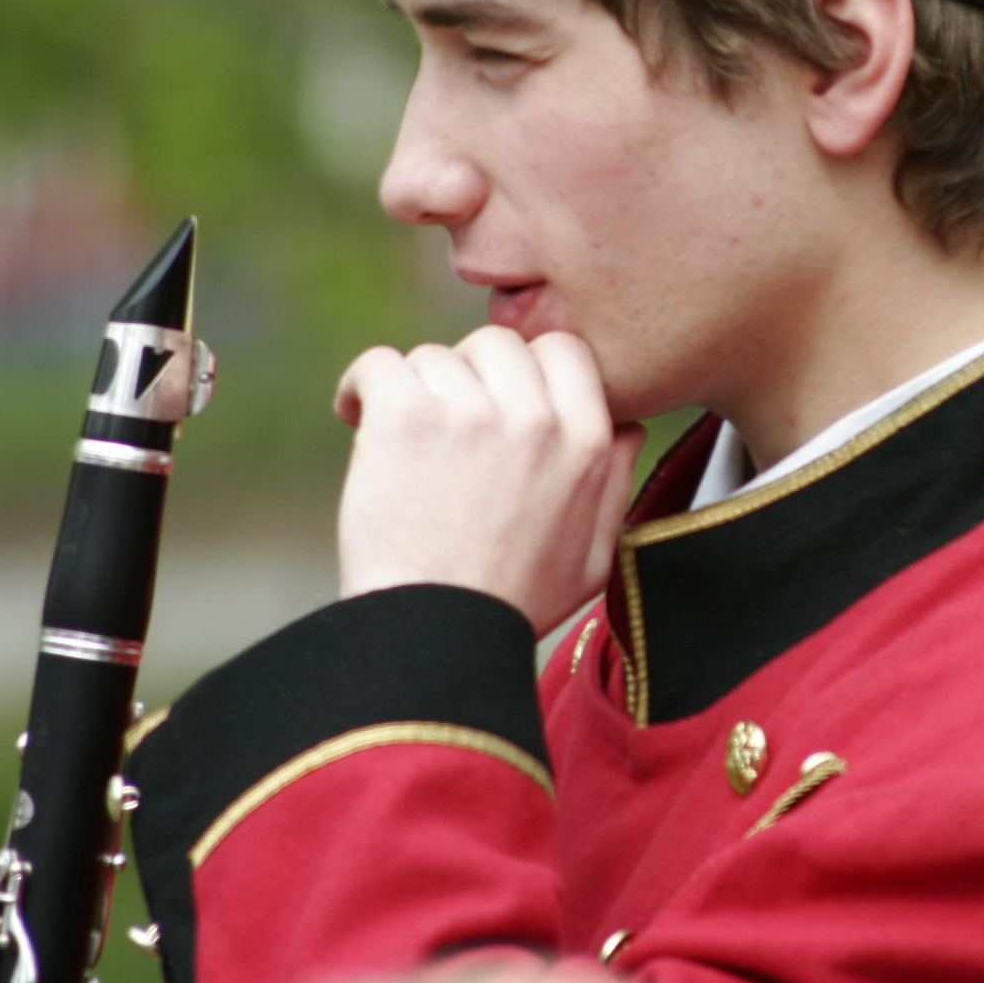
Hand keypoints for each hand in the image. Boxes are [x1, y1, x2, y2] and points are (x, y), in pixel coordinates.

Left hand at [332, 327, 643, 630]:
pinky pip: (379, 363)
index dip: (528, 367)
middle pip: (496, 343)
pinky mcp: (404, 416)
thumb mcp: (595, 556)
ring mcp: (468, 411)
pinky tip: (355, 415)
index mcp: (586, 439)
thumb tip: (627, 426)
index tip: (499, 397)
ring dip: (416, 392)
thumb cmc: (511, 604)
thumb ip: (615, 483)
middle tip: (446, 423)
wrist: (434, 639)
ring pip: (434, 357)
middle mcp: (534, 415)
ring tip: (402, 443)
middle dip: (470, 375)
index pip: (563, 348)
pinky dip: (361, 386)